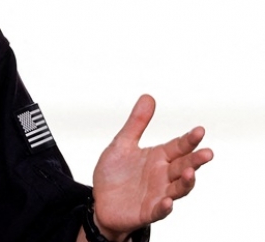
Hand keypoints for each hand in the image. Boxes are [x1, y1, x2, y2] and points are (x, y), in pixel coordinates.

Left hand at [91, 95, 212, 240]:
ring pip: (178, 189)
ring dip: (186, 182)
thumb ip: (136, 123)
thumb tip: (148, 96)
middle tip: (207, 153)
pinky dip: (164, 207)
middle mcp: (163, 176)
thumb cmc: (114, 174)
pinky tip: (167, 202)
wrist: (100, 202)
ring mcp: (158, 194)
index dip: (189, 140)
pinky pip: (159, 211)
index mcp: (159, 158)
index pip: (178, 147)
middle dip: (195, 161)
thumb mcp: (122, 144)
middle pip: (184, 167)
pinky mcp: (147, 211)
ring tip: (189, 173)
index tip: (200, 130)